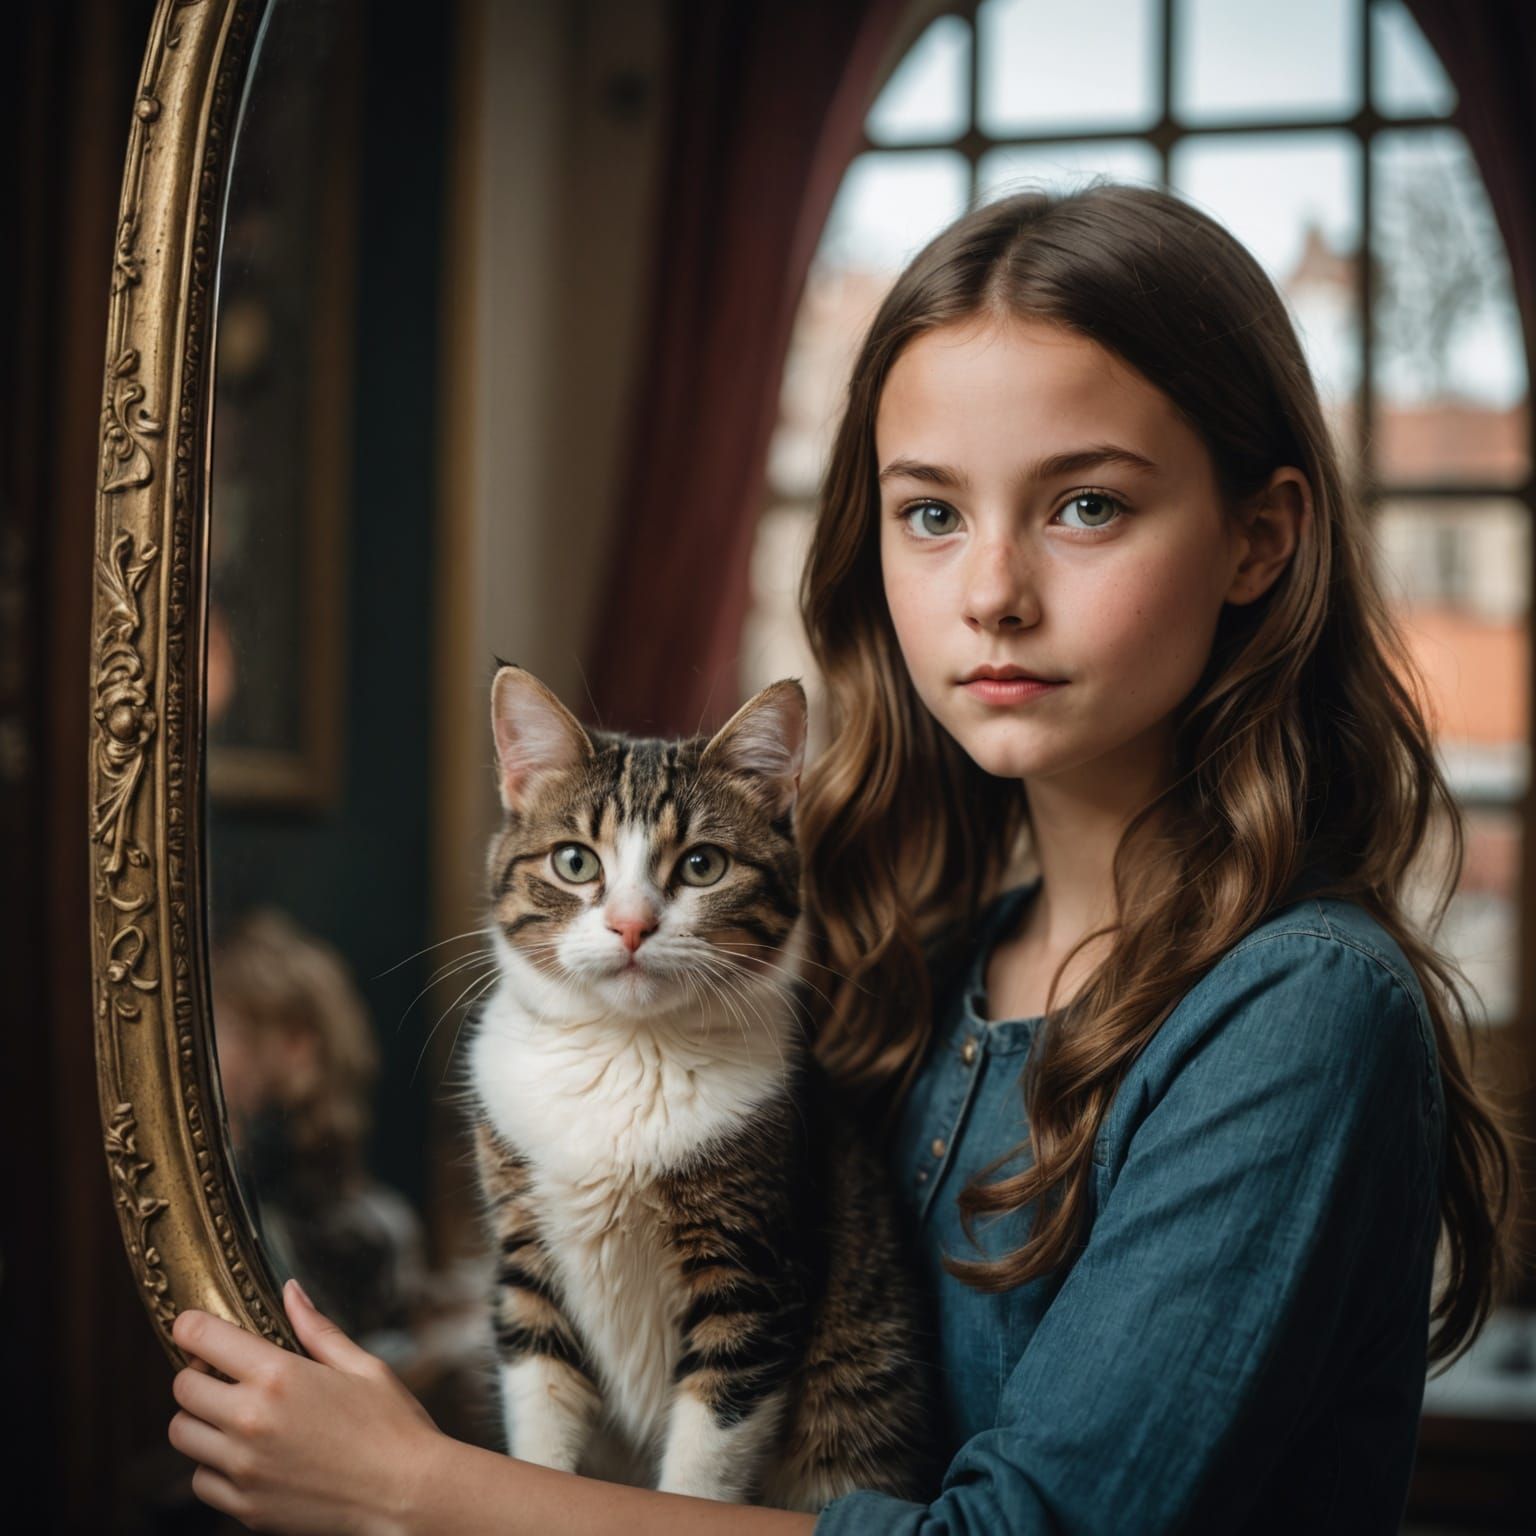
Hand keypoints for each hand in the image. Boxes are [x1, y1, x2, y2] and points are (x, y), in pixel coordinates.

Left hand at [168, 1278, 443, 1535]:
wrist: (407, 1495)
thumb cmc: (392, 1426)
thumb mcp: (362, 1366)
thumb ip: (317, 1329)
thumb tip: (290, 1290)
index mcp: (279, 1376)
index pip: (202, 1338)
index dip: (191, 1326)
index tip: (192, 1326)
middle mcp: (251, 1420)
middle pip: (182, 1388)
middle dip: (196, 1373)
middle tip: (222, 1372)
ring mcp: (244, 1468)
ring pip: (182, 1434)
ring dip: (200, 1419)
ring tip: (232, 1414)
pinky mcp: (245, 1507)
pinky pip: (201, 1480)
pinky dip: (213, 1465)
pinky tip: (246, 1455)